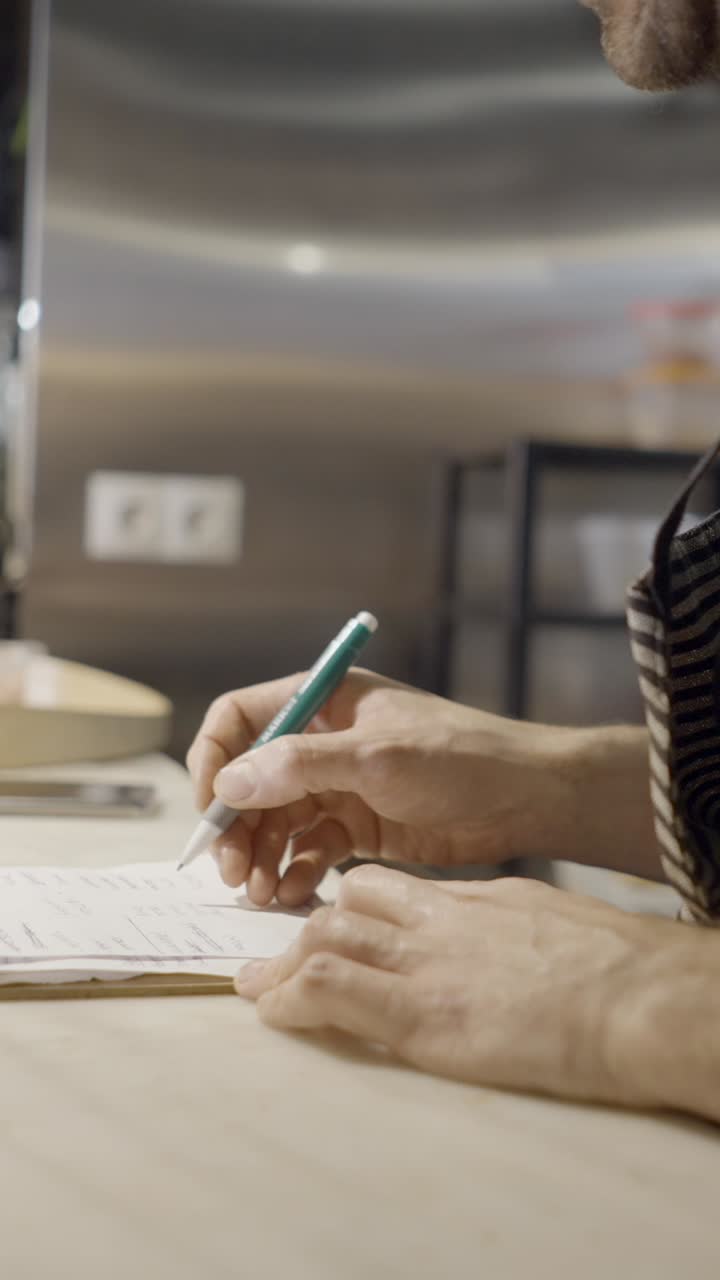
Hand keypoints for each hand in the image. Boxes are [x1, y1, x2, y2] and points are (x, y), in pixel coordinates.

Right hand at [187, 669, 570, 906]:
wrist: (525, 800)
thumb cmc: (460, 758)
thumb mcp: (378, 757)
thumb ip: (302, 765)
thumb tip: (231, 781)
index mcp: (322, 702)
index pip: (240, 718)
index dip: (214, 760)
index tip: (210, 809)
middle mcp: (321, 742)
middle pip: (250, 780)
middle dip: (235, 825)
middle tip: (230, 871)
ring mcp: (338, 786)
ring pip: (275, 821)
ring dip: (259, 856)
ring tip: (258, 893)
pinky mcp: (357, 827)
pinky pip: (308, 849)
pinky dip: (294, 871)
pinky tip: (291, 894)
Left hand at [234, 866, 719, 1121]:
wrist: (636, 997)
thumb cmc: (612, 966)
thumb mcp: (545, 920)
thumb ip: (499, 925)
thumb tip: (483, 938)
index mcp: (469, 899)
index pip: (386, 884)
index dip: (347, 906)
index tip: (328, 927)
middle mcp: (437, 921)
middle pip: (347, 906)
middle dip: (303, 931)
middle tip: (275, 958)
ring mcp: (424, 965)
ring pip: (325, 938)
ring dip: (282, 965)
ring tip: (257, 986)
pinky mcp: (420, 1014)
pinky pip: (330, 989)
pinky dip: (291, 997)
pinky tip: (273, 1012)